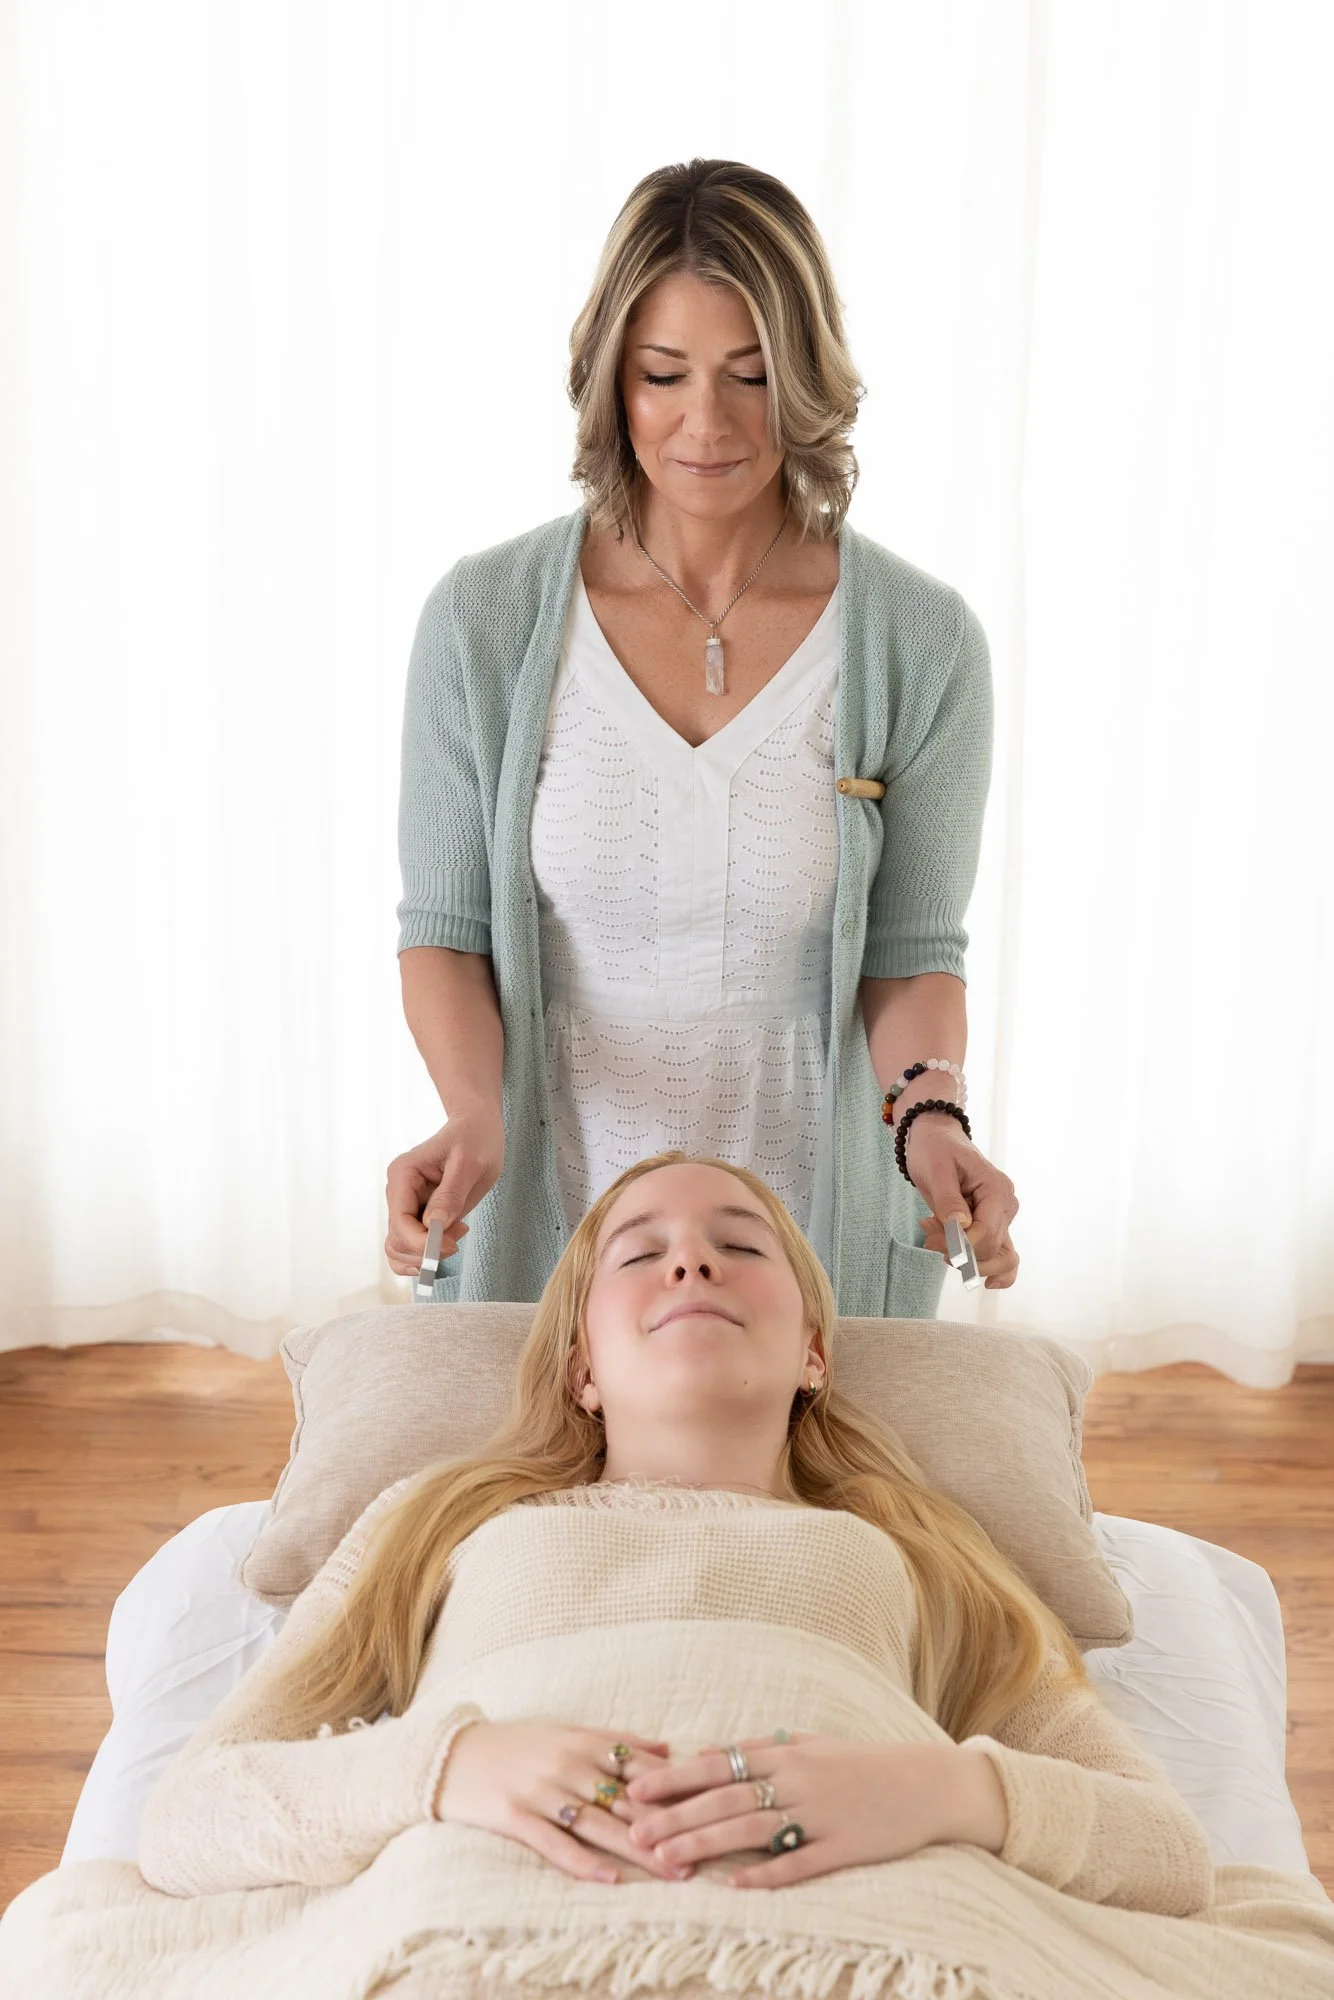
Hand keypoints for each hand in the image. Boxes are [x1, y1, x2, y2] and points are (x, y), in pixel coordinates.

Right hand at [383, 1112, 503, 1277]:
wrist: (477, 1126)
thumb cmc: (475, 1138)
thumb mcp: (469, 1163)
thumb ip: (450, 1195)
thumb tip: (434, 1226)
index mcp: (403, 1174)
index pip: (400, 1221)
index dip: (422, 1242)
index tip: (451, 1246)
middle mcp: (398, 1191)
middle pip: (397, 1239)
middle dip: (426, 1250)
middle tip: (458, 1239)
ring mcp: (405, 1203)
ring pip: (399, 1247)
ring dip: (426, 1253)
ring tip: (457, 1233)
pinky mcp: (416, 1212)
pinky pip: (409, 1243)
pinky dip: (425, 1252)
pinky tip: (448, 1242)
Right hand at [434, 1720, 681, 1884]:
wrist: (451, 1753)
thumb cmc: (516, 1742)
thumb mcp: (566, 1730)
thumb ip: (615, 1739)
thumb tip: (665, 1745)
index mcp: (583, 1741)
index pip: (639, 1766)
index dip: (674, 1788)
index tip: (707, 1806)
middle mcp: (566, 1764)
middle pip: (624, 1800)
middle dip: (664, 1826)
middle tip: (699, 1851)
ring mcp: (540, 1791)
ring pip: (597, 1823)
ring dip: (635, 1849)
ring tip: (669, 1870)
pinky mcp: (514, 1816)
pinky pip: (554, 1843)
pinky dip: (582, 1862)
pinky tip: (610, 1878)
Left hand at [621, 1735, 1007, 1886]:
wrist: (926, 1782)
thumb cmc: (861, 1764)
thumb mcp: (810, 1744)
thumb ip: (762, 1749)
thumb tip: (711, 1754)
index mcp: (785, 1754)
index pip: (717, 1765)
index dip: (673, 1778)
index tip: (634, 1790)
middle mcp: (797, 1780)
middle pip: (725, 1799)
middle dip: (675, 1815)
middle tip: (634, 1832)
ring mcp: (820, 1814)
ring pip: (752, 1830)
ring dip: (705, 1844)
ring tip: (667, 1859)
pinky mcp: (845, 1847)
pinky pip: (799, 1862)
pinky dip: (767, 1874)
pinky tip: (735, 1886)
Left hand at [903, 1119, 1019, 1288]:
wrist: (935, 1139)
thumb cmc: (934, 1149)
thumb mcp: (936, 1170)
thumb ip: (948, 1200)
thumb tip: (960, 1228)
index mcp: (997, 1189)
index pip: (986, 1233)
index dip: (958, 1245)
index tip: (930, 1237)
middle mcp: (1006, 1206)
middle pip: (992, 1249)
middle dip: (958, 1251)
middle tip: (928, 1234)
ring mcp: (1002, 1218)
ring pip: (1003, 1257)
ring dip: (970, 1262)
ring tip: (940, 1244)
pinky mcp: (993, 1226)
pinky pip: (1005, 1255)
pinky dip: (997, 1272)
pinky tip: (985, 1283)